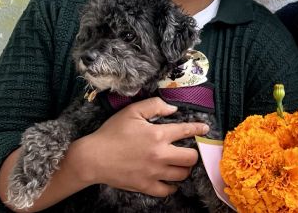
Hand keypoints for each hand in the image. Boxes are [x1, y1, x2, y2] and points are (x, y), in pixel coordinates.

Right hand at [73, 97, 208, 196]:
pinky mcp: (146, 186)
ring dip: (184, 169)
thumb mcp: (132, 111)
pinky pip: (167, 191)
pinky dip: (172, 187)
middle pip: (191, 158)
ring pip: (182, 175)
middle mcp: (159, 155)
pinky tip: (170, 180)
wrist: (92, 158)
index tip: (205, 129)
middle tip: (187, 150)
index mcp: (158, 135)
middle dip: (192, 153)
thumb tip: (173, 109)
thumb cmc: (111, 133)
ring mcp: (153, 173)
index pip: (186, 131)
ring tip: (179, 165)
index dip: (198, 129)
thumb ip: (155, 105)